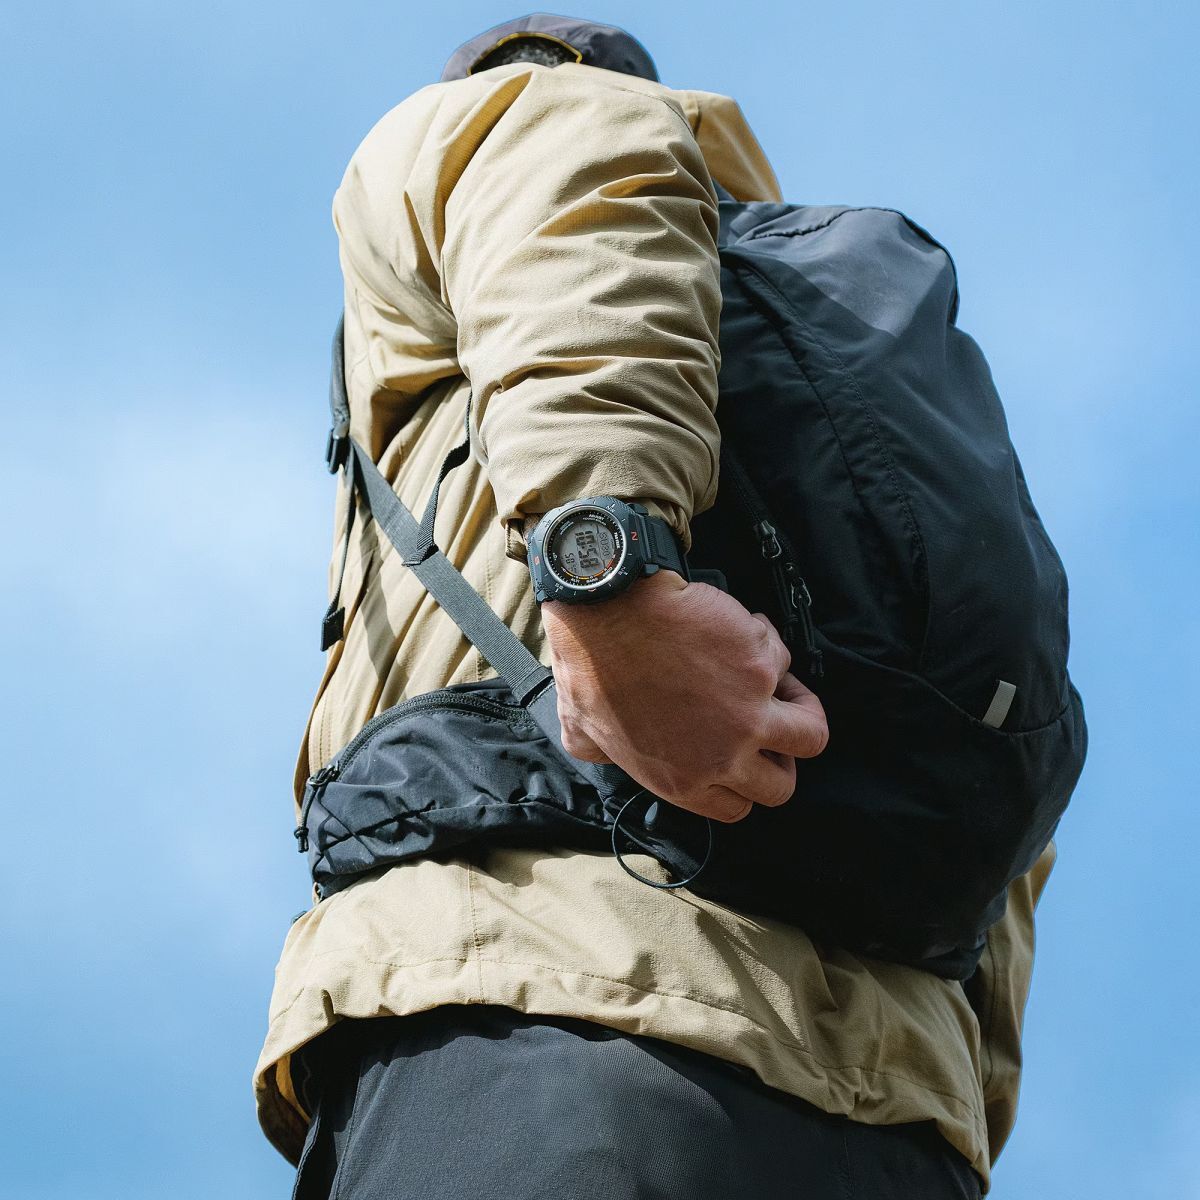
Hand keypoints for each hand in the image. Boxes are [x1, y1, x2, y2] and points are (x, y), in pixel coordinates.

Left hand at [541, 571, 828, 822]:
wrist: (609, 612)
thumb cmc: (590, 664)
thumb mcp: (583, 734)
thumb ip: (607, 755)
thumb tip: (610, 751)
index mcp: (681, 780)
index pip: (737, 807)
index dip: (745, 781)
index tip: (741, 755)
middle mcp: (722, 758)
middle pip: (781, 785)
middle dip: (780, 757)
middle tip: (769, 722)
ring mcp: (749, 716)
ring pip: (811, 735)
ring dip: (801, 706)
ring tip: (779, 680)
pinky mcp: (762, 669)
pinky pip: (785, 659)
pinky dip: (767, 640)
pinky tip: (740, 627)